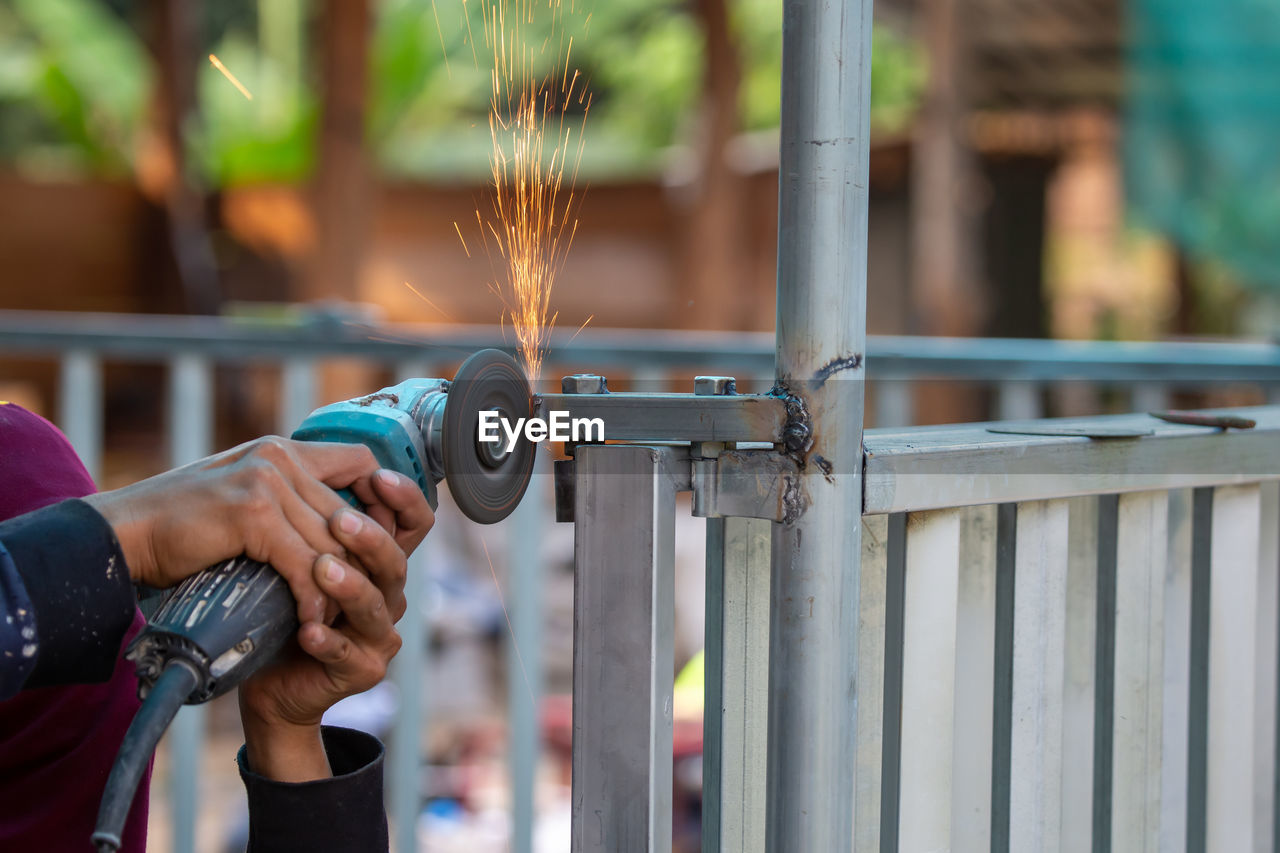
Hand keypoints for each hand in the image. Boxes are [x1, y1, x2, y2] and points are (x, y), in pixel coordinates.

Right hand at [83, 436, 431, 623]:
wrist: (119, 537)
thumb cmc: (176, 527)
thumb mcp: (239, 500)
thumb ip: (283, 501)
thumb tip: (327, 533)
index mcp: (281, 450)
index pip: (361, 462)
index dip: (379, 502)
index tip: (375, 545)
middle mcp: (279, 458)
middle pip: (351, 512)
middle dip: (360, 560)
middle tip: (358, 599)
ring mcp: (267, 482)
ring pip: (332, 542)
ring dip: (338, 587)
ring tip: (335, 618)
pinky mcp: (253, 514)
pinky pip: (305, 563)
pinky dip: (313, 598)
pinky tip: (311, 622)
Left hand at [238, 499, 416, 781]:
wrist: (267, 675)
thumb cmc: (282, 605)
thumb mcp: (299, 554)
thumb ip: (314, 518)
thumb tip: (306, 459)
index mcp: (380, 560)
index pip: (414, 523)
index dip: (405, 499)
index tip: (378, 477)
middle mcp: (389, 594)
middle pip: (396, 561)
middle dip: (371, 539)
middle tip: (341, 520)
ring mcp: (379, 635)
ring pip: (375, 605)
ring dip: (350, 585)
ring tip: (321, 570)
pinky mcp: (363, 670)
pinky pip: (348, 654)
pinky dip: (328, 641)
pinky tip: (307, 631)